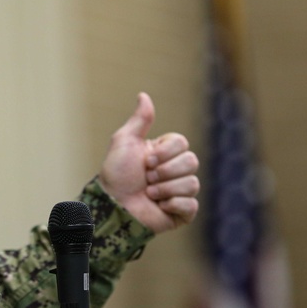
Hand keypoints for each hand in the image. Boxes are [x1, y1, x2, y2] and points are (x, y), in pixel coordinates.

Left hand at [98, 92, 199, 232]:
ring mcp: (180, 192)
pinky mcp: (182, 213)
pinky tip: (159, 207)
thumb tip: (143, 95)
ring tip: (149, 194)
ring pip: (192, 183)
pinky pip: (192, 205)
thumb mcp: (125, 142)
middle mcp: (175, 171)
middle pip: (192, 161)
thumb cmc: (116, 175)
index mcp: (165, 153)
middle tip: (147, 178)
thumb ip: (139, 120)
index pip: (183, 143)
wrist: (113, 206)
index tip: (146, 160)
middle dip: (165, 171)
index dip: (165, 153)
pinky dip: (173, 205)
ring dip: (165, 189)